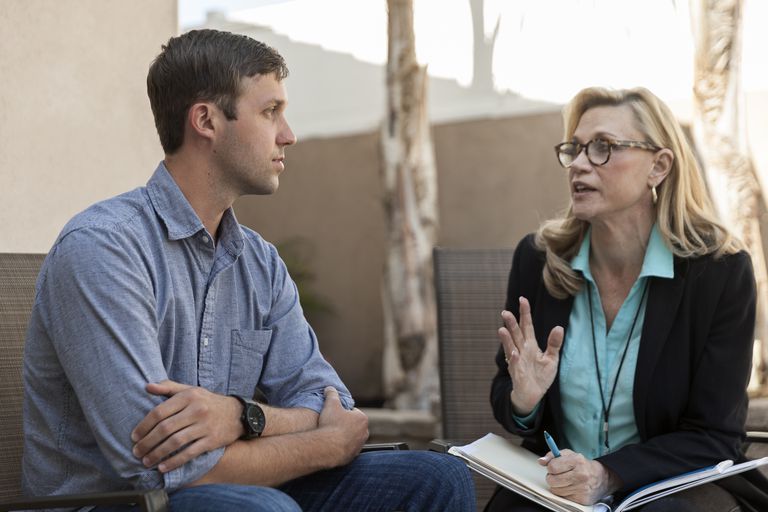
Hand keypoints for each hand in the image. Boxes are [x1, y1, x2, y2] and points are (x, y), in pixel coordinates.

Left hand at [131, 380, 242, 472]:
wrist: (239, 414)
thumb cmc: (208, 402)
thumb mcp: (191, 390)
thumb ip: (169, 387)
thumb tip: (147, 386)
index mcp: (189, 396)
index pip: (159, 412)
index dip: (144, 426)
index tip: (134, 436)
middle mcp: (197, 409)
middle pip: (165, 428)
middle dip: (147, 442)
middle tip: (136, 452)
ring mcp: (205, 426)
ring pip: (175, 442)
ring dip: (157, 454)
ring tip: (146, 461)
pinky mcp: (212, 440)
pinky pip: (189, 453)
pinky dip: (174, 462)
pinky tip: (163, 468)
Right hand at [317, 387, 368, 466]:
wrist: (328, 447)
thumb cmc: (331, 424)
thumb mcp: (330, 404)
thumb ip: (332, 394)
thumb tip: (329, 388)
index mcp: (362, 419)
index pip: (352, 412)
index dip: (342, 412)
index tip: (334, 415)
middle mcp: (364, 433)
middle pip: (353, 425)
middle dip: (344, 424)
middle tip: (332, 425)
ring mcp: (359, 445)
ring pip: (351, 437)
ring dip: (343, 436)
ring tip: (331, 435)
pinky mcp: (353, 456)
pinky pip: (347, 448)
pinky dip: (341, 446)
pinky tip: (331, 445)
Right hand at [498, 296, 563, 414]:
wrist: (533, 395)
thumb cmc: (541, 376)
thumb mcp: (552, 358)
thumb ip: (554, 344)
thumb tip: (559, 327)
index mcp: (530, 345)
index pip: (527, 325)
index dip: (525, 313)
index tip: (522, 299)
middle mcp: (522, 350)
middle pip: (516, 333)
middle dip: (511, 323)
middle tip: (505, 312)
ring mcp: (518, 361)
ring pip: (511, 347)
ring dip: (506, 339)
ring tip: (502, 329)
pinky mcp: (517, 373)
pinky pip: (515, 365)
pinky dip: (514, 359)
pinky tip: (514, 353)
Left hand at [539, 450, 619, 504]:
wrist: (601, 478)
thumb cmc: (581, 465)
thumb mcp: (569, 454)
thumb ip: (552, 455)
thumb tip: (541, 461)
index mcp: (577, 461)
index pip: (553, 467)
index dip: (550, 467)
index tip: (553, 467)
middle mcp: (581, 475)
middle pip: (552, 480)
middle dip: (551, 477)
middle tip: (557, 475)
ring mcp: (582, 488)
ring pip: (556, 490)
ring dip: (557, 486)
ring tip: (565, 480)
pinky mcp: (582, 499)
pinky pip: (563, 497)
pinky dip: (564, 492)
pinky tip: (570, 487)